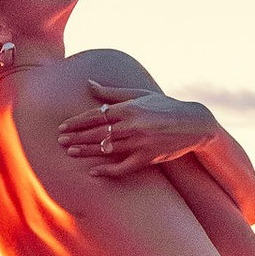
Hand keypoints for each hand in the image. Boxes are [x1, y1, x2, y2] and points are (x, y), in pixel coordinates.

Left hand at [60, 85, 213, 180]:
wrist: (194, 123)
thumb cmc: (164, 106)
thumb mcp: (139, 95)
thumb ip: (112, 93)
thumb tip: (89, 84)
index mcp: (129, 108)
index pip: (96, 116)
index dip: (77, 122)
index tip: (63, 127)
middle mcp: (132, 125)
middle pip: (97, 133)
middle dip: (76, 137)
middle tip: (60, 141)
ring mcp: (140, 143)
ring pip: (106, 149)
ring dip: (86, 151)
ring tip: (70, 152)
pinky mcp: (148, 158)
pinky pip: (123, 167)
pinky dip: (107, 170)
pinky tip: (93, 171)